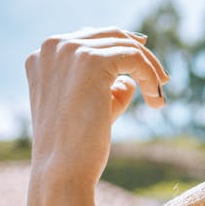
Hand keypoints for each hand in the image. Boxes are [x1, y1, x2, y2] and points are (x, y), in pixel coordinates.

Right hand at [25, 27, 167, 191]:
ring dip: (150, 70)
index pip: (90, 39)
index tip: (147, 66)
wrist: (63, 170)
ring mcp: (69, 51)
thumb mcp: (90, 108)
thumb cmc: (76, 146)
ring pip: (125, 45)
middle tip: (162, 78)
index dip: (122, 49)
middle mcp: (52, 47)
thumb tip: (130, 81)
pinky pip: (134, 57)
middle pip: (110, 35)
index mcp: (42, 57)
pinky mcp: (90, 60)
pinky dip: (151, 76)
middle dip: (141, 55)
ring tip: (158, 97)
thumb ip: (107, 88)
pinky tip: (155, 100)